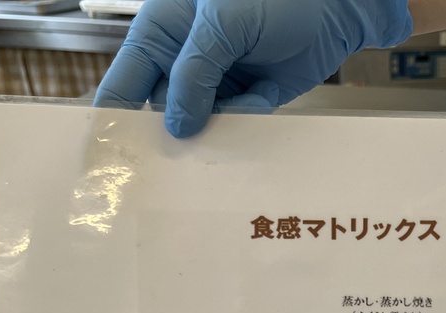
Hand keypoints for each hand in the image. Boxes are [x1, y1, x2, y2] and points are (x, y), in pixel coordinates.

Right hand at [93, 0, 413, 137]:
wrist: (336, 6)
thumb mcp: (224, 23)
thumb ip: (195, 72)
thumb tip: (178, 125)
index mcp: (163, 30)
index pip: (125, 80)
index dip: (114, 116)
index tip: (109, 155)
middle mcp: (186, 59)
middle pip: (162, 111)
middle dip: (168, 135)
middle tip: (171, 164)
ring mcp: (218, 81)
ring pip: (201, 125)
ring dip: (212, 133)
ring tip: (228, 124)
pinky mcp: (250, 100)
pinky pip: (238, 127)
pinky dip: (247, 123)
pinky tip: (261, 96)